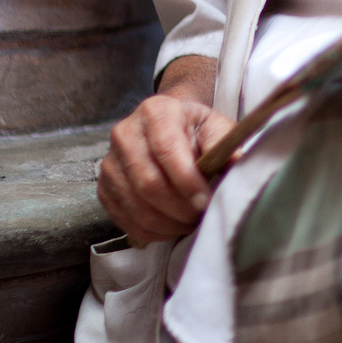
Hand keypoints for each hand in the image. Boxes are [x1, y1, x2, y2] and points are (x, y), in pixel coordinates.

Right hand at [97, 59, 233, 245]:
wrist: (166, 128)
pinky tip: (171, 227)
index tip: (205, 201)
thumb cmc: (195, 129)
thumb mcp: (215, 126)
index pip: (167, 150)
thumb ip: (224, 143)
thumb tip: (238, 164)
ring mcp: (109, 162)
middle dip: (178, 208)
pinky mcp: (104, 187)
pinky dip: (150, 230)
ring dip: (166, 223)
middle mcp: (125, 134)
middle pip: (147, 182)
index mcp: (155, 112)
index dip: (187, 181)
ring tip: (189, 223)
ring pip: (135, 205)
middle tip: (199, 217)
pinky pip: (124, 218)